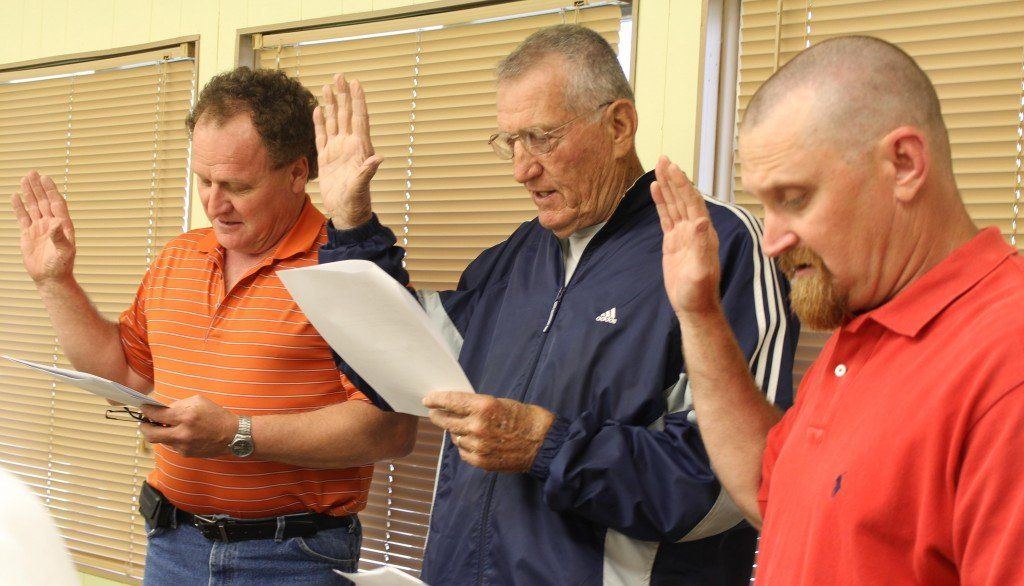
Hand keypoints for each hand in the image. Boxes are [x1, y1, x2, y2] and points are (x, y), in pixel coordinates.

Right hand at [12, 171, 76, 284]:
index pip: (56, 203)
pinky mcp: (29, 234)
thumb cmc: (61, 266)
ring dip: (29, 193)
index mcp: (63, 226)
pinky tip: (16, 197)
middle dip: (38, 187)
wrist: (50, 278)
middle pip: (44, 201)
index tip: (45, 178)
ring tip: (25, 179)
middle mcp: (52, 224)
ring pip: (34, 206)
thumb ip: (60, 237)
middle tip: (32, 173)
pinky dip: (19, 207)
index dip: (51, 191)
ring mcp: (40, 228)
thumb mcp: (64, 252)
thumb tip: (56, 222)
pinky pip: (23, 217)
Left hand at [139, 396, 238, 458]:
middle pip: (150, 434)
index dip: (146, 410)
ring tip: (168, 425)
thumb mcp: (198, 401)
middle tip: (145, 422)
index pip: (156, 414)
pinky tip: (182, 433)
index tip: (144, 408)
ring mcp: (183, 446)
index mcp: (186, 416)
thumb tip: (162, 409)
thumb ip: (178, 405)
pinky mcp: (186, 454)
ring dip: (161, 432)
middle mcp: (182, 433)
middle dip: (144, 427)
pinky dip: (173, 438)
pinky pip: (172, 445)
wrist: (233, 435)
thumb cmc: (217, 416)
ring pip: (161, 440)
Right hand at [314, 73, 382, 228]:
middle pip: (345, 115)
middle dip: (343, 95)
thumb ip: (367, 172)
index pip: (359, 119)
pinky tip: (317, 109)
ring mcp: (337, 150)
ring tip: (327, 86)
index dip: (357, 101)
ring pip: (333, 122)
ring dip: (330, 104)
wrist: (346, 213)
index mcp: (359, 148)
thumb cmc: (356, 202)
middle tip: (339, 76)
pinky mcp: (326, 158)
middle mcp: (349, 145)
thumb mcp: (361, 187)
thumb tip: (378, 158)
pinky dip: (319, 122)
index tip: (356, 83)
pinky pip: (322, 135)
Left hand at [423, 392, 555, 472]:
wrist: (543, 443)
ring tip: (464, 428)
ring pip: (454, 437)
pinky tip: (473, 442)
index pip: (451, 401)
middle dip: (438, 416)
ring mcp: (478, 445)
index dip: (436, 399)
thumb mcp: (501, 403)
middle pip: (446, 420)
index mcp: (483, 406)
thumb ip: (477, 406)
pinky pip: (463, 452)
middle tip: (434, 413)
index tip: (428, 399)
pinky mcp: (481, 461)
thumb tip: (457, 407)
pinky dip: (465, 446)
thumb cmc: (525, 418)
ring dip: (456, 432)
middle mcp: (477, 426)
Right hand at [651, 156, 721, 316]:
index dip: (683, 185)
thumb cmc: (698, 293)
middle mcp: (696, 229)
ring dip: (668, 186)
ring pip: (674, 205)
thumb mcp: (700, 271)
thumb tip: (701, 220)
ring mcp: (684, 234)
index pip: (692, 202)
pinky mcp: (673, 242)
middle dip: (674, 178)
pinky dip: (662, 202)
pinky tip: (656, 190)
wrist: (693, 307)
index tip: (673, 168)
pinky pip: (666, 217)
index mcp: (704, 233)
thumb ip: (701, 246)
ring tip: (658, 167)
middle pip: (683, 198)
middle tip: (664, 159)